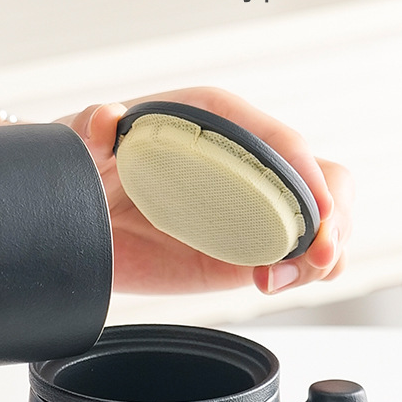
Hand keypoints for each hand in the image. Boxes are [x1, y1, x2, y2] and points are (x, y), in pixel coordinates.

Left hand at [60, 88, 353, 294]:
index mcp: (216, 120)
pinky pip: (300, 257)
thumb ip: (92, 128)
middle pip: (324, 179)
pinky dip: (306, 272)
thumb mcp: (81, 143)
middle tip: (315, 256)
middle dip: (333, 217)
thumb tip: (108, 117)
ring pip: (325, 221)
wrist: (67, 217)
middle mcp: (247, 160)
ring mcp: (254, 207)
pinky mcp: (248, 248)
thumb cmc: (81, 164)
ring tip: (281, 279)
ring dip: (325, 251)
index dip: (307, 174)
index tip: (317, 211)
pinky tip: (274, 283)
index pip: (280, 141)